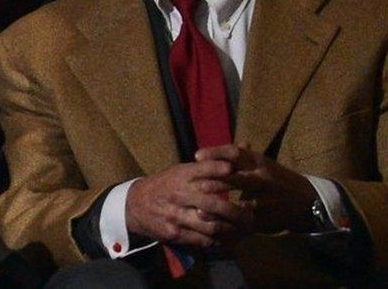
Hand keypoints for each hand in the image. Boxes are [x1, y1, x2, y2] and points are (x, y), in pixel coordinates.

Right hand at [125, 161, 251, 247]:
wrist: (136, 205)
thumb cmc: (166, 184)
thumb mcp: (181, 171)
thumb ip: (208, 166)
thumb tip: (242, 147)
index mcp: (181, 175)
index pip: (202, 170)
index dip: (218, 169)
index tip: (234, 170)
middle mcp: (178, 194)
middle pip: (212, 203)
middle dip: (236, 211)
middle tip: (252, 214)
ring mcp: (176, 215)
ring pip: (210, 225)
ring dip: (232, 229)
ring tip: (246, 230)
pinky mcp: (175, 233)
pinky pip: (202, 239)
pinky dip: (218, 240)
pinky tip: (229, 238)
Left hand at [196, 144, 317, 233]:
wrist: (306, 201)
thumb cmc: (275, 178)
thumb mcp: (260, 164)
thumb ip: (235, 159)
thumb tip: (205, 154)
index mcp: (260, 163)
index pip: (236, 153)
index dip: (216, 153)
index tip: (196, 156)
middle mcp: (264, 180)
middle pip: (239, 179)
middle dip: (218, 182)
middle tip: (197, 185)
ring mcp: (267, 201)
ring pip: (242, 206)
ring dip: (221, 209)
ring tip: (200, 211)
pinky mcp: (267, 220)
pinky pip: (247, 224)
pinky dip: (229, 227)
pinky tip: (214, 227)